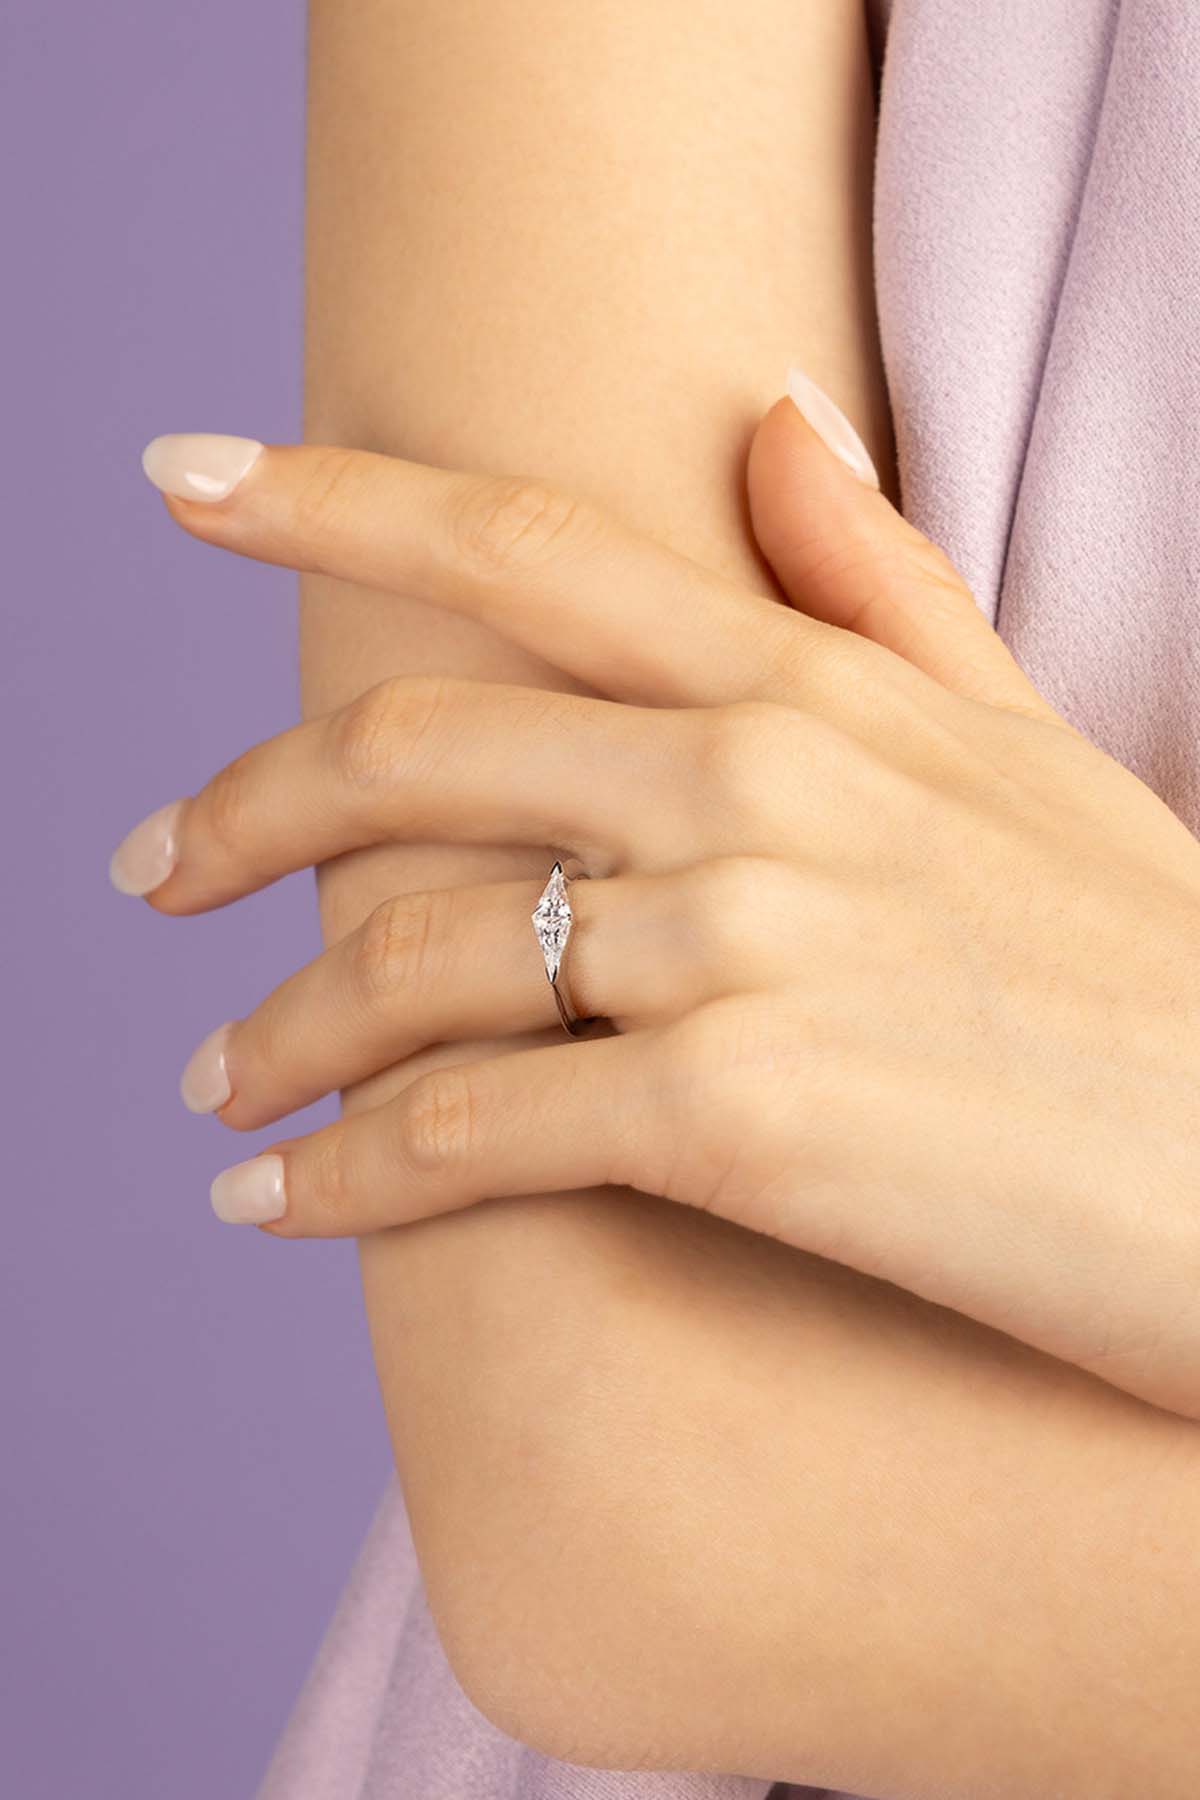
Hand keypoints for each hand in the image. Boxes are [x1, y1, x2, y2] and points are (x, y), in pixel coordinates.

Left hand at [115, 398, 1199, 1416]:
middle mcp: (754, 787)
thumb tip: (770, 413)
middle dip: (237, 811)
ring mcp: (743, 948)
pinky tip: (278, 1208)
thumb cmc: (1153, 971)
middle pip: (410, 752)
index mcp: (807, 685)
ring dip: (274, 1033)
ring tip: (215, 1086)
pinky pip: (469, 1136)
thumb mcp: (1025, 739)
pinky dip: (345, 1179)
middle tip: (149, 872)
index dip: (330, 496)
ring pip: (412, 959)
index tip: (182, 484)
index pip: (524, 548)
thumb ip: (879, 582)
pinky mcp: (741, 1120)